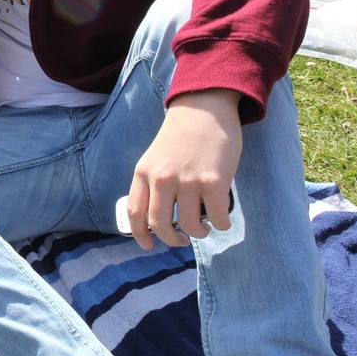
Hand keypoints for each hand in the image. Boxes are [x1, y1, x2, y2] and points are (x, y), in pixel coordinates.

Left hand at [125, 90, 240, 250]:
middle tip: (181, 240)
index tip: (148, 246)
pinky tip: (222, 220)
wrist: (203, 109)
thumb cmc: (180, 136)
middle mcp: (162, 179)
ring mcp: (188, 181)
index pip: (135, 213)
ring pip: (189, 224)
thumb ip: (152, 183)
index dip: (140, 235)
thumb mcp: (154, 158)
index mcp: (143, 173)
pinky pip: (216, 217)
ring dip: (198, 232)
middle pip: (160, 224)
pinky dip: (221, 224)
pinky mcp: (214, 181)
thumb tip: (155, 217)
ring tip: (204, 228)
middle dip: (171, 239)